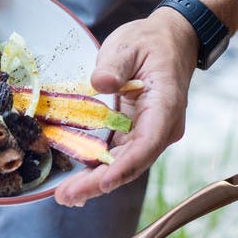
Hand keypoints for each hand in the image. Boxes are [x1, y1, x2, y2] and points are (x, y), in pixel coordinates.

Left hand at [54, 9, 198, 206]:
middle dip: (99, 183)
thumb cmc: (150, 42)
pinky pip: (118, 155)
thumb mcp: (128, 45)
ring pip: (124, 164)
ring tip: (66, 196)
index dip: (124, 167)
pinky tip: (77, 183)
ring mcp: (150, 133)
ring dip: (95, 181)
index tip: (102, 182)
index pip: (147, 144)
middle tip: (66, 197)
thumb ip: (114, 65)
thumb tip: (101, 83)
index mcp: (165, 106)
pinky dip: (98, 169)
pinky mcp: (136, 133)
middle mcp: (161, 127)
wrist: (171, 41)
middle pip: (132, 163)